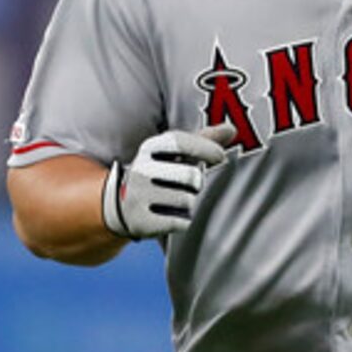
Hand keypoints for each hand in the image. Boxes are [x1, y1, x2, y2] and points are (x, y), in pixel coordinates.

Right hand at [100, 123, 237, 239]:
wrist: (119, 203)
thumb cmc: (158, 172)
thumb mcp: (173, 153)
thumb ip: (202, 140)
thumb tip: (232, 129)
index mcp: (149, 148)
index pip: (180, 142)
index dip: (206, 148)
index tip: (220, 157)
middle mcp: (142, 170)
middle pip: (190, 176)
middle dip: (197, 183)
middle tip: (188, 185)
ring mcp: (139, 196)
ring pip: (187, 201)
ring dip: (189, 203)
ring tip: (175, 200)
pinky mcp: (141, 221)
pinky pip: (180, 222)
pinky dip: (183, 221)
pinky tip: (171, 215)